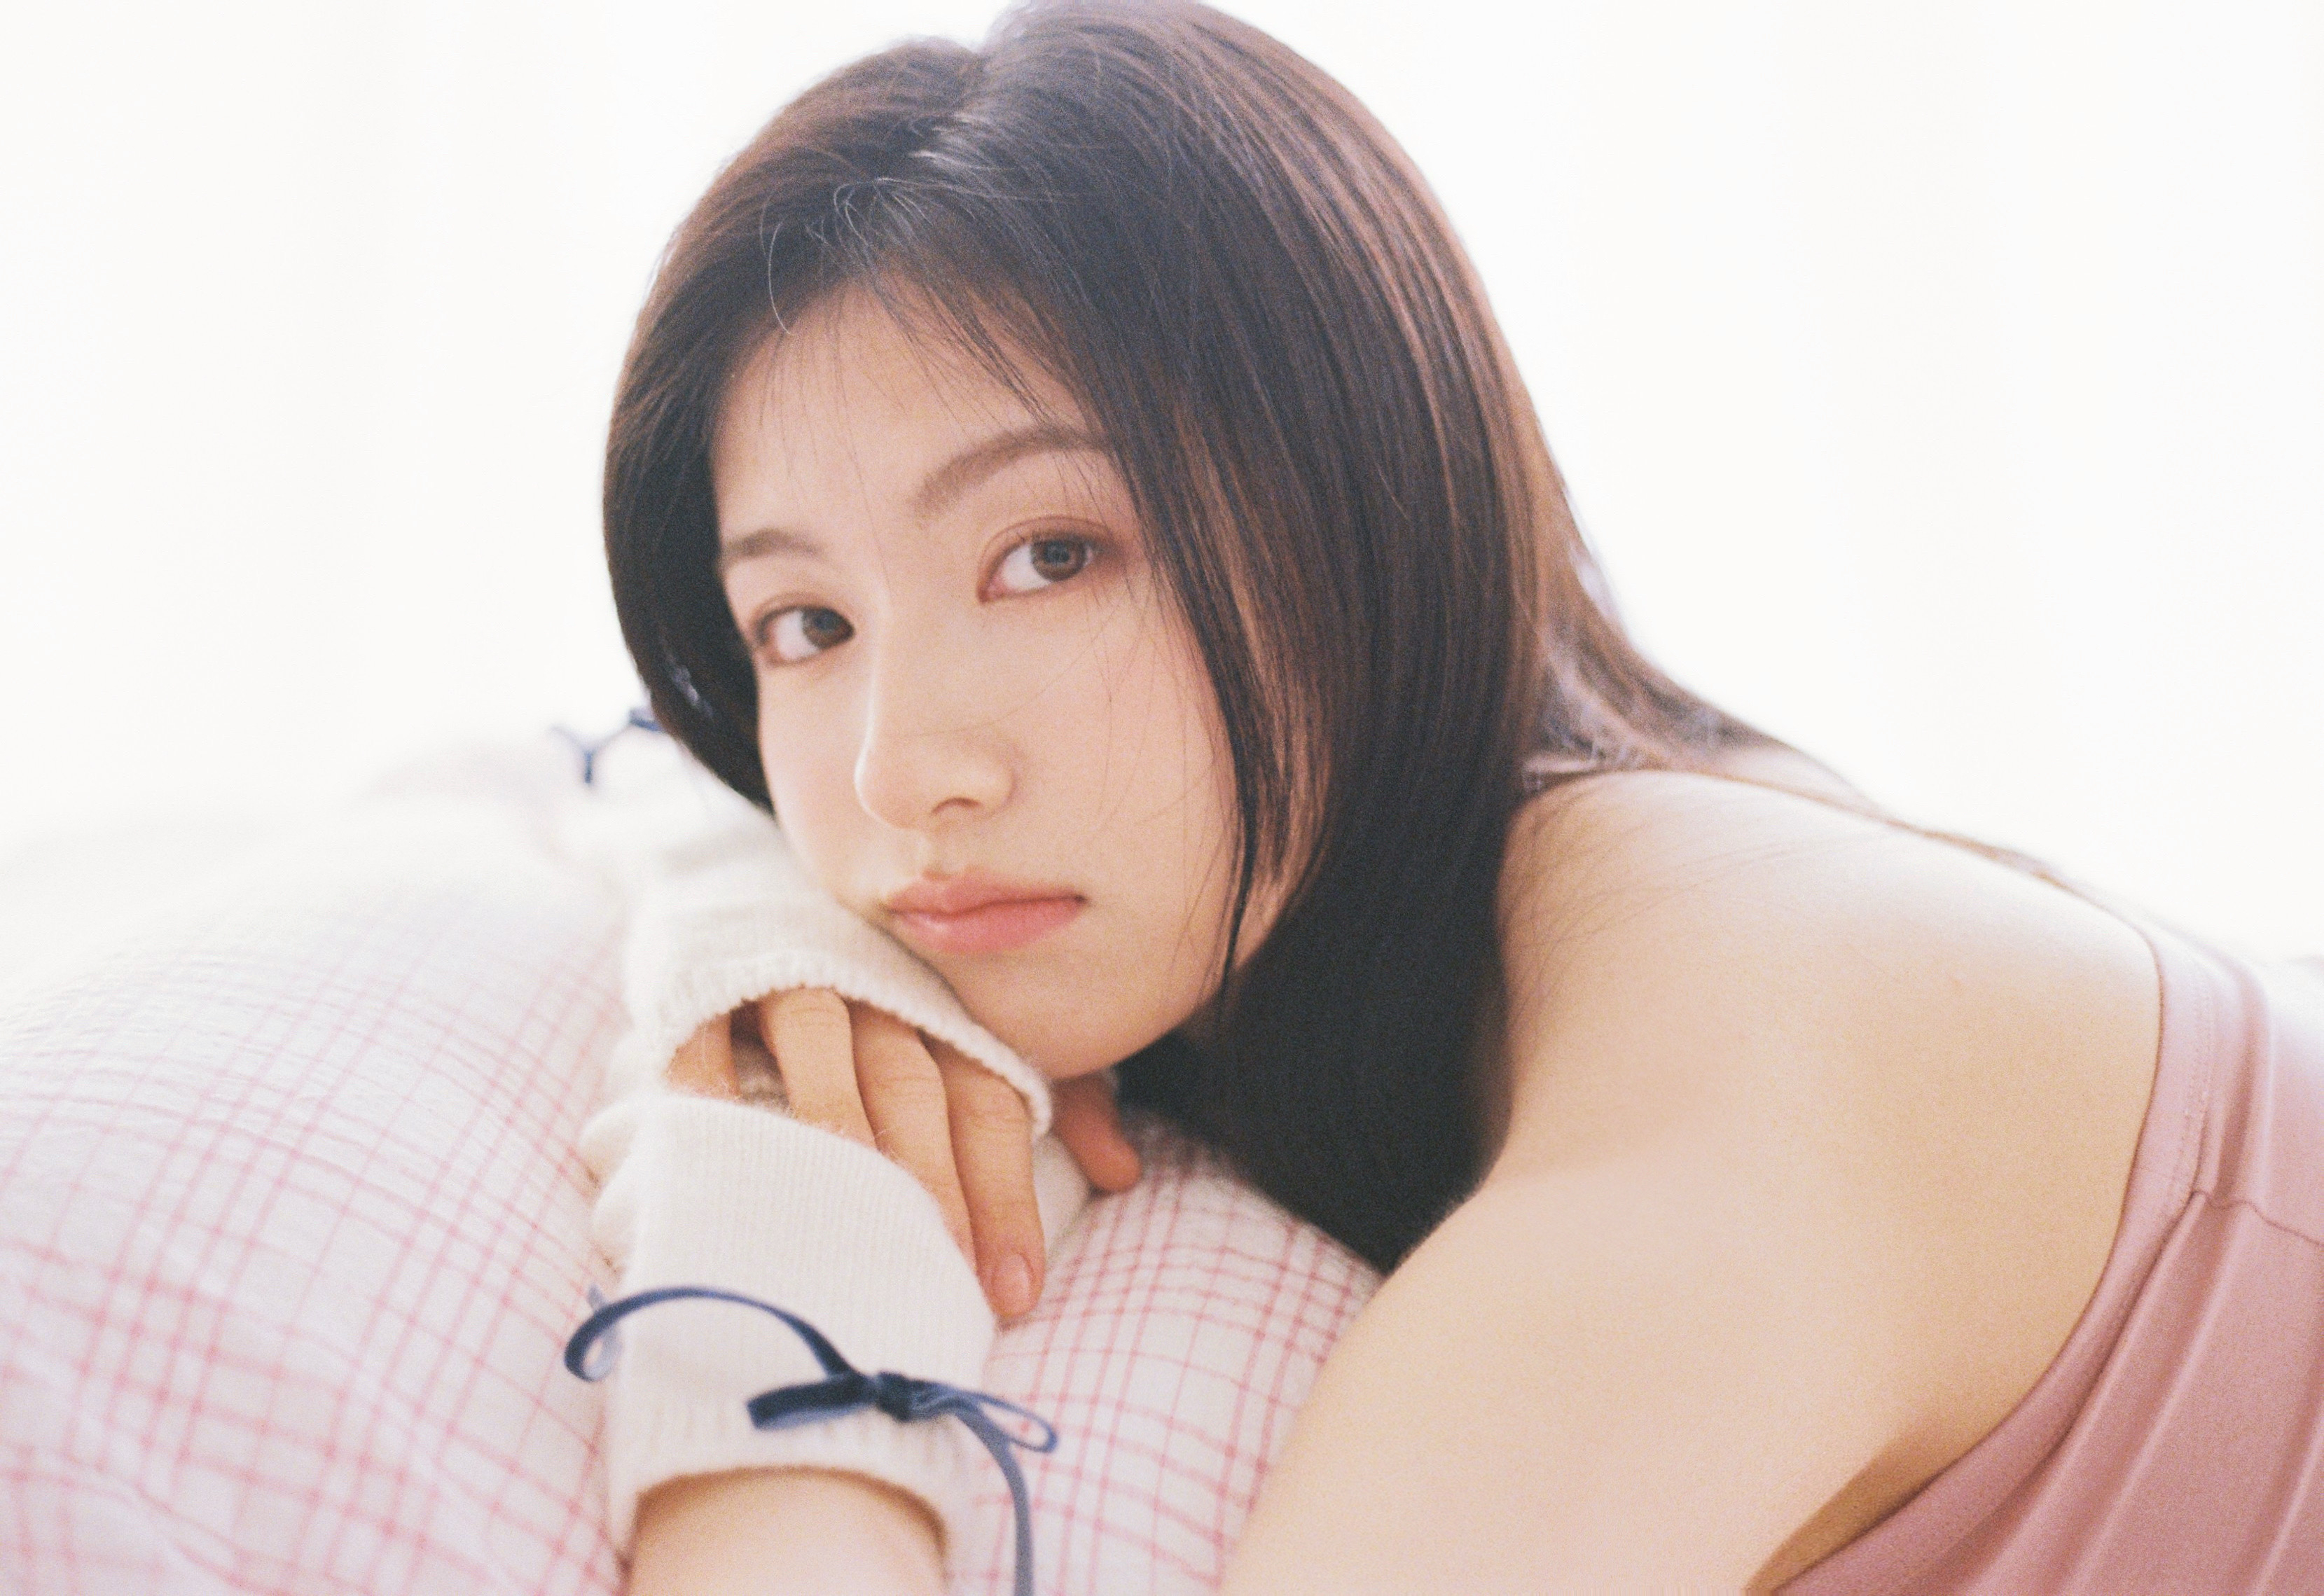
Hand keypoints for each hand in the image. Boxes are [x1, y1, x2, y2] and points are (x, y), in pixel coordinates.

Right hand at [667, 991, 1141, 1318]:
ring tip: (851, 1207)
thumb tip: (1124, 1172)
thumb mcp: (973, 1040)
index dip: (1006, 1193)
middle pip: (915, 1087)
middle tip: (944, 1278)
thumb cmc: (887, 995)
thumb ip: (1058, 1100)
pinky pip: (710, 1026)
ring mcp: (791, 978)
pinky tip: (714, 1131)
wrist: (761, 892)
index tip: (1016, 1289)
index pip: (989, 1102)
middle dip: (936, 1185)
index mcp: (948, 1017)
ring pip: (825, 1047)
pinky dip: (710, 1077)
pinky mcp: (711, 979)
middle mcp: (879, 993)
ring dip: (839, 1123)